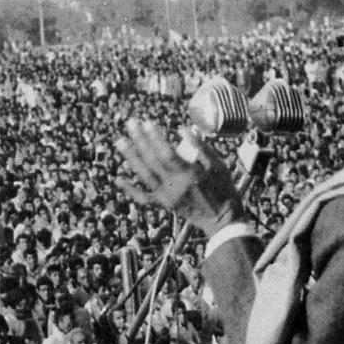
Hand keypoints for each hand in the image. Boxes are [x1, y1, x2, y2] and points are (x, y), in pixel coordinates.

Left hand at [115, 120, 242, 237]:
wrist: (223, 220)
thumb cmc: (224, 190)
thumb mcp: (218, 166)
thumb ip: (202, 148)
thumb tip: (185, 129)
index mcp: (190, 175)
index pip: (166, 152)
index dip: (155, 137)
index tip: (147, 122)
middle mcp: (175, 186)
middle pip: (152, 160)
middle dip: (140, 140)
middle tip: (130, 124)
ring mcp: (167, 197)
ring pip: (144, 175)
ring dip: (131, 157)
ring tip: (121, 141)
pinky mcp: (165, 205)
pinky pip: (143, 198)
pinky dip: (130, 189)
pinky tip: (118, 179)